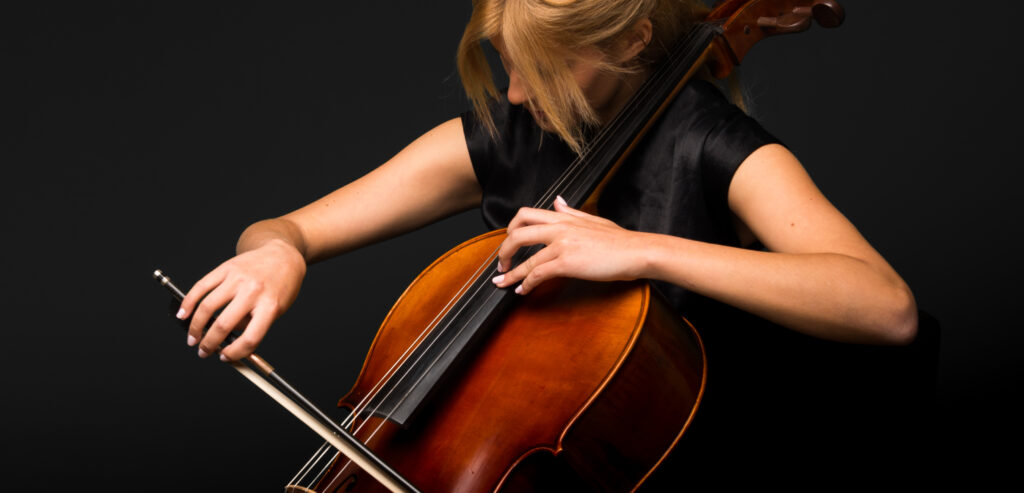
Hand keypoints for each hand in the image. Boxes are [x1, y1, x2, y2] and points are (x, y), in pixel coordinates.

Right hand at [177, 239, 306, 360]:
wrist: (282, 256)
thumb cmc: (280, 286)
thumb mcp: (277, 310)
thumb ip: (253, 324)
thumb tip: (225, 339)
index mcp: (271, 306)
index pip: (250, 338)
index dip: (235, 353)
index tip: (225, 357)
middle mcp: (253, 291)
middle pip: (224, 325)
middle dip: (209, 344)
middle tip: (203, 352)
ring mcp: (238, 278)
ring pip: (208, 307)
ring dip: (195, 327)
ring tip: (193, 338)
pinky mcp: (226, 268)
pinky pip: (201, 286)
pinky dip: (189, 302)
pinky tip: (183, 314)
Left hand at [491, 196, 649, 294]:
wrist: (638, 251)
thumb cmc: (621, 240)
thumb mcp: (593, 220)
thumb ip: (571, 212)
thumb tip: (557, 202)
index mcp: (564, 218)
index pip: (525, 215)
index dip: (511, 228)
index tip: (508, 242)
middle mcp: (559, 228)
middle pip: (517, 234)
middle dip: (503, 251)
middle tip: (501, 264)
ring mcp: (562, 245)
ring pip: (526, 259)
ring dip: (510, 274)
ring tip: (502, 282)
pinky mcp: (568, 263)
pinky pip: (538, 274)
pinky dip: (526, 284)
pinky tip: (523, 291)